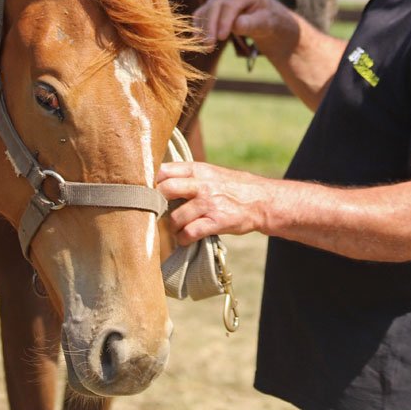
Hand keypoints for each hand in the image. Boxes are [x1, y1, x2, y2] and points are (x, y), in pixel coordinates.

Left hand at [155, 161, 272, 244]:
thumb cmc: (234, 187)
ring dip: (172, 227)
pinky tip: (185, 239)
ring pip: (176, 217)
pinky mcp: (216, 221)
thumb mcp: (212, 173)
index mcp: (198, 169)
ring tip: (176, 230)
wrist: (263, 201)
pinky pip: (190, 233)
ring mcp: (209, 203)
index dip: (151, 182)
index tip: (147, 193)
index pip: (164, 170)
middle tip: (156, 213)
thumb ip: (189, 176)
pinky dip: (183, 239)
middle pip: (165, 189)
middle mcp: (202, 184)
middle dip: (156, 204)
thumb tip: (161, 181)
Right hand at [192, 0, 296, 54]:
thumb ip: (252, 23)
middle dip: (210, 26)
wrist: (264, 19)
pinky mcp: (212, 4)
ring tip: (205, 47)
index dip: (224, 21)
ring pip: (205, 10)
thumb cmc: (267, 20)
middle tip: (209, 45)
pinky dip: (199, 27)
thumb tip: (236, 25)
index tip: (221, 38)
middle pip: (215, 6)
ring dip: (202, 28)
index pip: (230, 5)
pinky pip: (201, 14)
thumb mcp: (265, 23)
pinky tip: (199, 41)